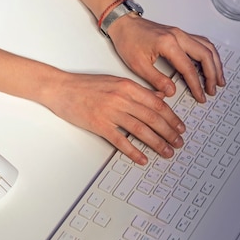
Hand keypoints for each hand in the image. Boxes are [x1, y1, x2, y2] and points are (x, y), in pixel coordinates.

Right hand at [42, 72, 184, 164]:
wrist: (60, 88)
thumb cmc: (84, 85)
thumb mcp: (114, 81)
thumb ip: (137, 90)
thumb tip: (158, 97)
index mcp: (127, 86)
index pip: (157, 103)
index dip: (172, 117)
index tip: (180, 127)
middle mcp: (121, 98)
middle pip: (153, 117)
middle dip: (169, 132)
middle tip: (178, 142)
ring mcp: (110, 112)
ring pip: (141, 129)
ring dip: (157, 142)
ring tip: (166, 151)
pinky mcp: (99, 124)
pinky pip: (120, 140)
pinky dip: (133, 151)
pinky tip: (142, 158)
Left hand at [108, 15, 224, 102]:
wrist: (124, 24)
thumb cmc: (128, 41)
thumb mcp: (138, 65)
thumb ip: (156, 80)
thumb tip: (171, 92)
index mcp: (168, 44)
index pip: (189, 68)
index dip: (197, 85)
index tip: (201, 96)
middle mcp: (178, 36)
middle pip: (205, 55)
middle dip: (212, 75)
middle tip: (213, 90)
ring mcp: (181, 33)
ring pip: (207, 47)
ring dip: (216, 63)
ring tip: (219, 79)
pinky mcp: (179, 33)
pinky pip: (202, 42)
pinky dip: (209, 54)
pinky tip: (211, 63)